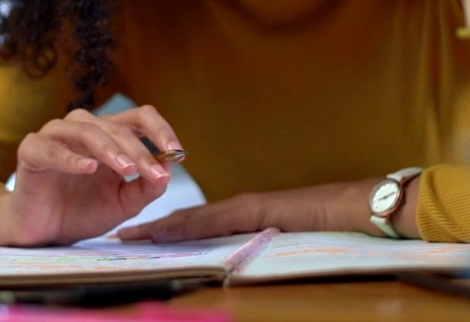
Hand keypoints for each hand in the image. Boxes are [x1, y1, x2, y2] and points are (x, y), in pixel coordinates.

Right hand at [0, 105, 182, 245]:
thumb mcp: (123, 203)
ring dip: (110, 148)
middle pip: (117, 127)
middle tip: (154, 173)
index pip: (140, 118)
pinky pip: (50, 148)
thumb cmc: (83, 211)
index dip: (161, 130)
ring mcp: (55, 136)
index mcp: (109, 134)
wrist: (44, 233)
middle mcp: (83, 127)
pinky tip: (88, 167)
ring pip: (86, 130)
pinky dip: (70, 157)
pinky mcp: (31, 151)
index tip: (178, 154)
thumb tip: (168, 171)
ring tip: (126, 168)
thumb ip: (146, 188)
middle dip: (139, 151)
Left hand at [116, 178, 387, 242]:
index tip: (138, 237)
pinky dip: (188, 226)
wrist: (348, 206)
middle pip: (186, 218)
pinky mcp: (253, 209)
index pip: (195, 223)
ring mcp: (244, 205)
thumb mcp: (279, 238)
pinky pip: (215, 220)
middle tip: (121, 236)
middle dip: (153, 228)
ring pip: (194, 218)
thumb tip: (234, 263)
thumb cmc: (322, 224)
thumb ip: (256, 244)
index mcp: (241, 214)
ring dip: (161, 227)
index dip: (165, 230)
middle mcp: (237, 206)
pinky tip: (168, 231)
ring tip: (133, 235)